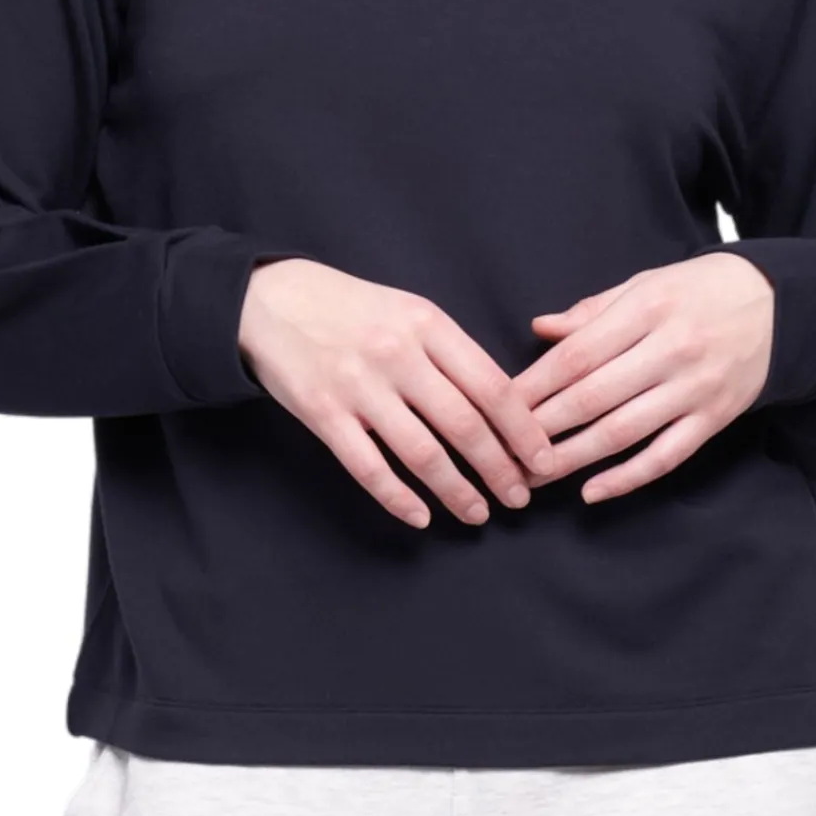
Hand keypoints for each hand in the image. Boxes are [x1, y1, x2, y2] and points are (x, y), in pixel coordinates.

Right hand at [239, 259, 554, 527]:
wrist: (270, 299)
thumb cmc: (352, 309)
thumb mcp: (410, 312)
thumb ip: (452, 354)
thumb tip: (504, 407)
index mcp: (428, 325)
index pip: (493, 387)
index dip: (524, 431)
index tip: (544, 461)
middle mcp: (397, 355)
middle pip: (465, 425)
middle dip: (501, 469)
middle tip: (520, 497)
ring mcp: (358, 387)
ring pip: (422, 453)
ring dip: (457, 491)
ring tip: (478, 513)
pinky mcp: (323, 414)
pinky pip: (368, 467)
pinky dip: (398, 498)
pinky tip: (420, 516)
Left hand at [511, 253, 773, 502]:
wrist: (781, 304)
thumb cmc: (699, 291)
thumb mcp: (646, 284)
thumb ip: (592, 311)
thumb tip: (540, 329)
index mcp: (648, 309)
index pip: (577, 355)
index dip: (534, 385)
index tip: (499, 407)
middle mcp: (672, 350)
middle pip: (593, 397)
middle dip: (542, 428)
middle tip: (503, 451)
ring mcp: (695, 388)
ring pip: (624, 432)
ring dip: (573, 459)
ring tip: (533, 476)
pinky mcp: (715, 418)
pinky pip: (666, 456)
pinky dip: (628, 478)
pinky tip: (592, 491)